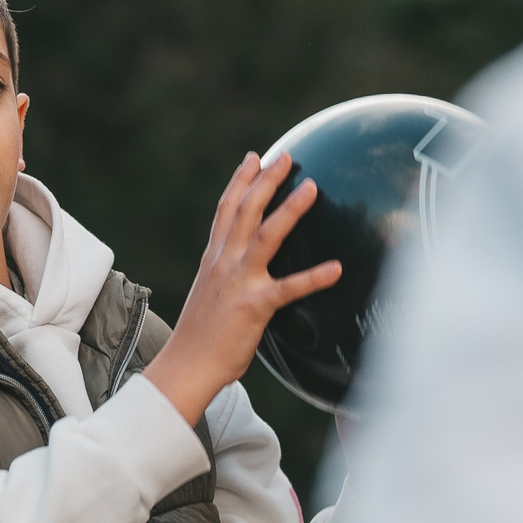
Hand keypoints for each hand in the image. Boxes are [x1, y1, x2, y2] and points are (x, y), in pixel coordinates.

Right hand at [143, 152, 341, 425]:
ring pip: (266, 235)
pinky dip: (314, 278)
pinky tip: (336, 268)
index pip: (226, 210)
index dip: (240, 180)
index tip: (254, 157)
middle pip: (246, 210)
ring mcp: (239, 282)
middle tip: (287, 156)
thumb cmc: (200, 337)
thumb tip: (242, 270)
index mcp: (213, 259)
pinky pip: (289, 288)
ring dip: (290, 210)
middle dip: (267, 180)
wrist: (186, 366)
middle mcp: (224, 263)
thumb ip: (226, 276)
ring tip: (312, 188)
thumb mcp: (209, 295)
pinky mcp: (255, 306)